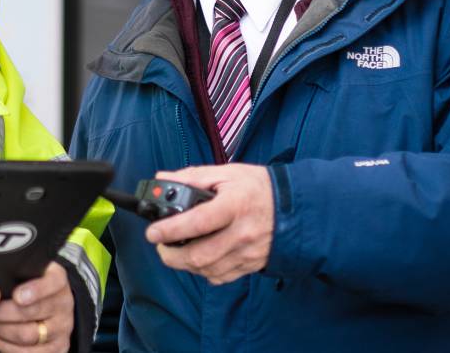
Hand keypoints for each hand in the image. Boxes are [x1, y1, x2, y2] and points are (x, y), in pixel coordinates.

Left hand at [0, 261, 72, 351]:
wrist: (51, 305)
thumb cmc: (31, 285)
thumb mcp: (29, 272)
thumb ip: (15, 272)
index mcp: (58, 280)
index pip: (52, 283)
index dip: (35, 290)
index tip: (17, 296)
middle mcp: (64, 304)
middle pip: (32, 312)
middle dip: (3, 313)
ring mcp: (62, 328)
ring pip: (28, 335)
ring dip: (2, 330)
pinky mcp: (57, 348)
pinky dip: (7, 346)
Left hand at [146, 164, 274, 284]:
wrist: (296, 208)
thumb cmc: (259, 187)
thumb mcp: (227, 173)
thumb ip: (193, 177)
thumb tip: (162, 178)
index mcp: (235, 205)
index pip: (197, 222)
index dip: (170, 229)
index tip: (153, 232)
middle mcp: (242, 233)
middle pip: (200, 255)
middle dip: (171, 254)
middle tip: (160, 245)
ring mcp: (248, 252)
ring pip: (208, 270)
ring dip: (185, 264)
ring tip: (175, 251)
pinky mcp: (251, 265)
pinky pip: (221, 277)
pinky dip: (204, 271)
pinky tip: (198, 258)